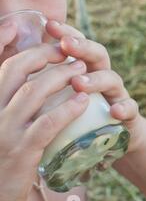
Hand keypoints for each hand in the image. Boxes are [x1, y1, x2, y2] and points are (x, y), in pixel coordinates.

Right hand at [0, 23, 89, 200]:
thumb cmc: (5, 157)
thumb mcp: (7, 125)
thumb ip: (18, 102)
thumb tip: (39, 80)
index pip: (7, 66)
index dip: (33, 50)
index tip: (56, 43)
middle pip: (18, 71)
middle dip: (47, 55)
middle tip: (73, 52)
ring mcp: (6, 132)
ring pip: (33, 93)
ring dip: (61, 77)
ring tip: (82, 70)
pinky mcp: (21, 152)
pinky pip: (46, 124)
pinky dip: (66, 109)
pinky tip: (82, 101)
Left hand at [45, 21, 141, 151]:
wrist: (113, 141)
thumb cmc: (79, 119)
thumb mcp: (61, 98)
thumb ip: (44, 83)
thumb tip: (13, 67)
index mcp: (85, 69)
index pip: (78, 44)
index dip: (66, 32)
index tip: (49, 25)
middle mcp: (102, 77)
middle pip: (98, 54)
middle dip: (82, 47)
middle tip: (65, 44)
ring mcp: (116, 94)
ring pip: (113, 79)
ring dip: (96, 79)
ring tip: (78, 83)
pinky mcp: (128, 115)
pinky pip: (130, 109)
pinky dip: (124, 108)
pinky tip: (115, 111)